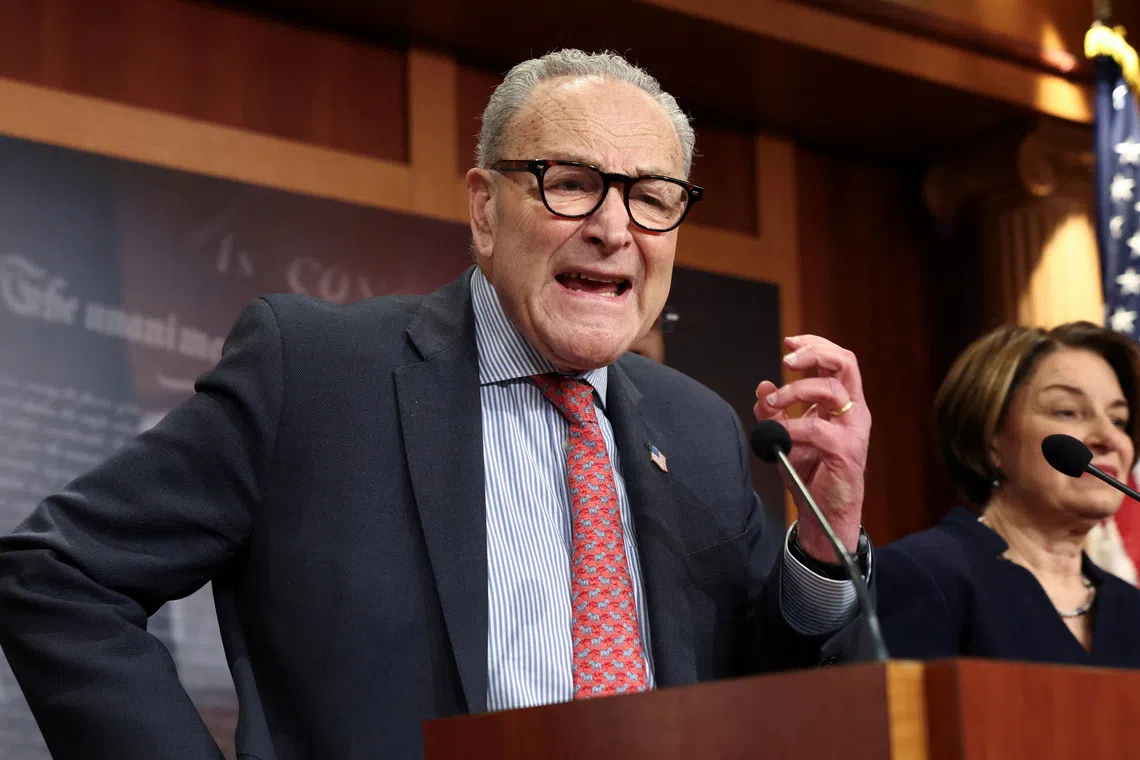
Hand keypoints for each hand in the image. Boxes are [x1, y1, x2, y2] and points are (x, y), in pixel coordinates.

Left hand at [753, 335, 869, 561]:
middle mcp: (853, 412)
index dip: (815, 345)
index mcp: (843, 404)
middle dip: (814, 353)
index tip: (789, 342)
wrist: (823, 515)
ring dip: (796, 390)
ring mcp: (853, 430)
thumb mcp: (784, 438)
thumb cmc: (809, 475)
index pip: (837, 360)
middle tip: (787, 359)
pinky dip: (793, 427)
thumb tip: (761, 386)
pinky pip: (818, 428)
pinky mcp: (846, 451)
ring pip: (832, 389)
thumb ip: (773, 414)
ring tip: (773, 403)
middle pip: (845, 363)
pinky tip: (780, 436)